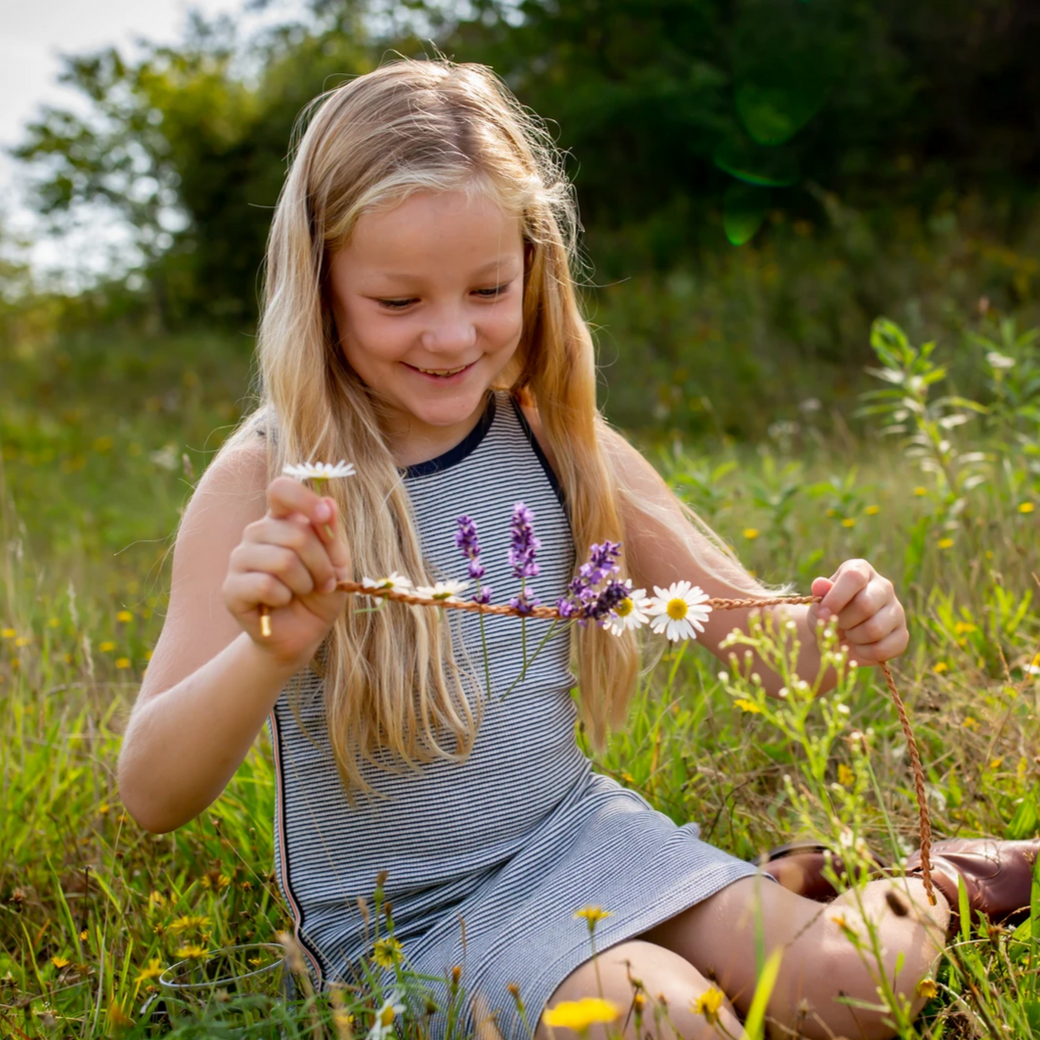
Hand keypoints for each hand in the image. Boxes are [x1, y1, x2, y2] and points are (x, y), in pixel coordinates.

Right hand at [223, 476, 350, 664]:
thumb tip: (330, 501)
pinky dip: (285, 598)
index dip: (304, 499)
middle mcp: (256, 534)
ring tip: (303, 592)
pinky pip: (266, 585)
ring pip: (283, 560)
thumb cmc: (319, 594)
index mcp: (281, 520)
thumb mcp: (337, 563)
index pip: (281, 491)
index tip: (325, 516)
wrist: (302, 634)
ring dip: (305, 582)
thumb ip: (331, 534)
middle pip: (295, 533)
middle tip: (325, 582)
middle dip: (321, 563)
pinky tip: (280, 603)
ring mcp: (239, 559)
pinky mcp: (231, 588)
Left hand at [806, 559, 907, 664]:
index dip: (836, 597)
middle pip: (866, 604)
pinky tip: (859, 647)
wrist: (837, 640)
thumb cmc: (828, 614)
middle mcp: (884, 586)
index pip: (854, 577)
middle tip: (837, 625)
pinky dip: (864, 652)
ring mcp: (897, 610)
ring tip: (848, 634)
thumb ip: (820, 594)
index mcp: (861, 571)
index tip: (823, 612)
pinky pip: (883, 648)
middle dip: (844, 621)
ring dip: (853, 637)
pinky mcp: (902, 634)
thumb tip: (820, 585)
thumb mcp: (819, 603)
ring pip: (875, 629)